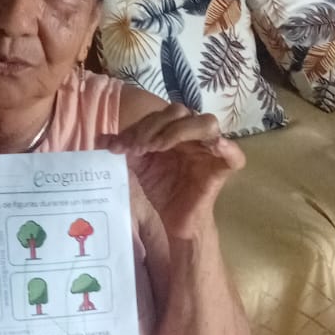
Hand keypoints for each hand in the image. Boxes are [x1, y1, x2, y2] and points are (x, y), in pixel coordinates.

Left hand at [101, 105, 243, 239]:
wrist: (173, 222)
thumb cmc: (161, 189)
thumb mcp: (139, 165)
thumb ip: (124, 147)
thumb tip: (100, 138)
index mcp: (175, 131)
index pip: (160, 114)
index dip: (138, 126)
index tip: (118, 146)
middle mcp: (194, 136)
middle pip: (181, 112)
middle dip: (153, 126)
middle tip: (137, 147)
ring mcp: (210, 151)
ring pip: (207, 123)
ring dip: (178, 131)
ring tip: (157, 147)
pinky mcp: (221, 170)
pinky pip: (234, 156)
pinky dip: (227, 148)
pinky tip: (215, 146)